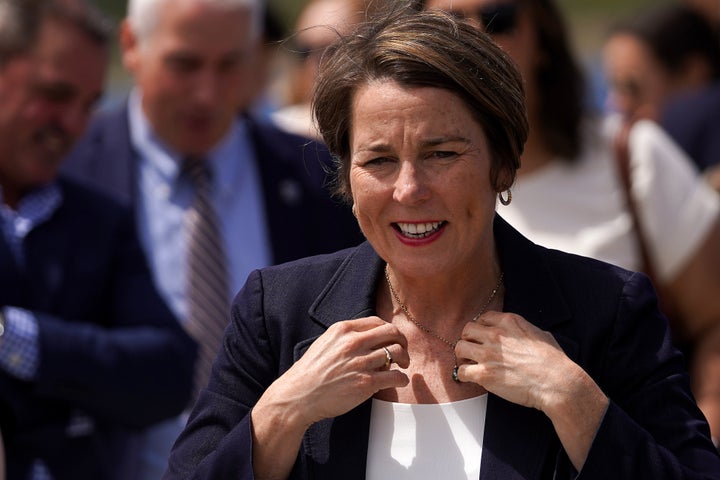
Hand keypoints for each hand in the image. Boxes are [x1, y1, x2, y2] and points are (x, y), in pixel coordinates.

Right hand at [259, 316, 409, 428]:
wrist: (299, 396)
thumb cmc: (310, 372)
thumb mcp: (325, 343)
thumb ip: (345, 338)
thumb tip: (368, 338)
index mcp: (343, 330)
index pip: (377, 322)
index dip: (389, 330)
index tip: (392, 339)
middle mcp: (353, 343)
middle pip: (392, 333)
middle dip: (402, 341)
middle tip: (403, 351)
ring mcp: (360, 363)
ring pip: (397, 353)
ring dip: (404, 360)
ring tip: (402, 367)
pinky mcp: (366, 383)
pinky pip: (395, 376)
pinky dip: (402, 379)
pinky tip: (399, 381)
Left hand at [454, 311, 584, 412]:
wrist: (557, 383)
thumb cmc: (554, 362)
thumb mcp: (542, 334)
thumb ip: (526, 330)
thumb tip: (524, 335)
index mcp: (509, 322)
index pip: (483, 318)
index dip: (482, 328)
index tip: (483, 337)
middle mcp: (496, 335)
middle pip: (467, 330)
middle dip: (469, 340)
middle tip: (474, 350)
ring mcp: (488, 354)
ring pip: (460, 348)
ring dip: (463, 356)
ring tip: (470, 363)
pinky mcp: (485, 374)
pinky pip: (461, 371)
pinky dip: (463, 375)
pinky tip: (470, 378)